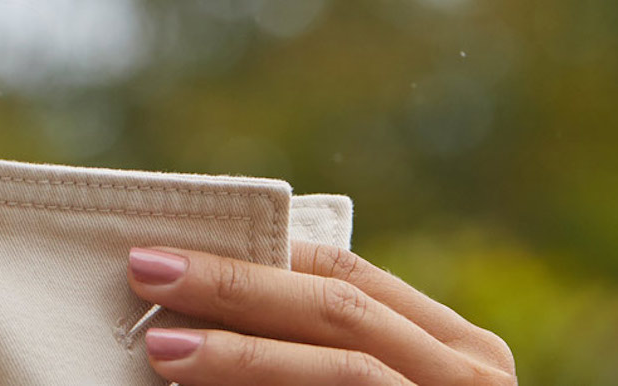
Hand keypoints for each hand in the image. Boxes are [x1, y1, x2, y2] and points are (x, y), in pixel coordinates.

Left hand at [126, 242, 516, 383]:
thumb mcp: (383, 377)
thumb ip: (321, 342)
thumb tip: (202, 304)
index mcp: (458, 346)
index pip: (345, 273)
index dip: (258, 252)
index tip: (174, 245)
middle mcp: (468, 379)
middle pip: (335, 311)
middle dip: (236, 288)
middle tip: (149, 273)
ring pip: (339, 370)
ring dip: (242, 355)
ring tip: (162, 347)